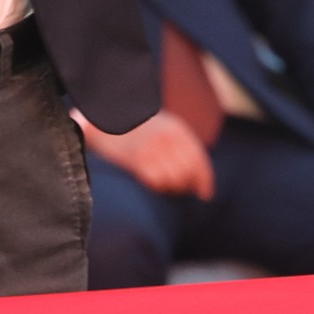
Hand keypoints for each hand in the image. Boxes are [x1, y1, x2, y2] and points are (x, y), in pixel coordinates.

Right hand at [78, 110, 214, 199]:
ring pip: (175, 178)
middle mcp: (167, 137)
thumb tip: (203, 184)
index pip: (199, 159)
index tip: (205, 194)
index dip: (205, 180)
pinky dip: (158, 187)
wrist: (108, 118)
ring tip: (166, 187)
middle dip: (187, 185)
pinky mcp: (136, 158)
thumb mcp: (165, 128)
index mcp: (177, 129)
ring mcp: (152, 147)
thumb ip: (183, 149)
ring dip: (173, 188)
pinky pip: (157, 181)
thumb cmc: (138, 128)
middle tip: (180, 190)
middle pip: (188, 171)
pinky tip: (153, 184)